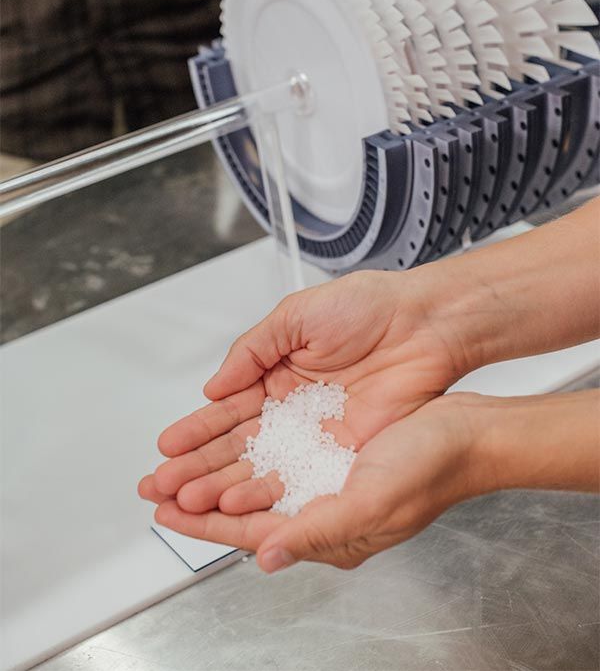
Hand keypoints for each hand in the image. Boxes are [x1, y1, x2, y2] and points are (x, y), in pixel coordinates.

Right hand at [139, 268, 473, 513]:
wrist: (422, 324)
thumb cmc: (366, 307)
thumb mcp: (294, 317)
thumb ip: (251, 352)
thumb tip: (213, 387)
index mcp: (277, 371)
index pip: (228, 408)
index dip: (196, 429)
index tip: (168, 447)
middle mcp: (292, 407)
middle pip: (237, 444)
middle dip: (198, 465)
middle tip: (162, 485)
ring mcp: (315, 432)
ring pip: (262, 466)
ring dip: (223, 483)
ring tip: (187, 500)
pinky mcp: (342, 451)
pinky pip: (299, 476)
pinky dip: (268, 490)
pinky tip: (238, 503)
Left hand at [148, 392, 481, 569]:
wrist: (465, 430)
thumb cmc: (431, 469)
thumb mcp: (370, 504)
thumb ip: (315, 532)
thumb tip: (265, 557)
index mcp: (329, 531)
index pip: (251, 532)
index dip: (205, 522)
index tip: (166, 510)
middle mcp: (321, 506)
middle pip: (244, 504)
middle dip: (198, 494)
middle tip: (157, 482)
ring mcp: (325, 475)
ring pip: (255, 476)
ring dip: (215, 469)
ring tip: (178, 463)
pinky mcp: (331, 445)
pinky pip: (277, 448)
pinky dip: (247, 445)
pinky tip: (227, 437)